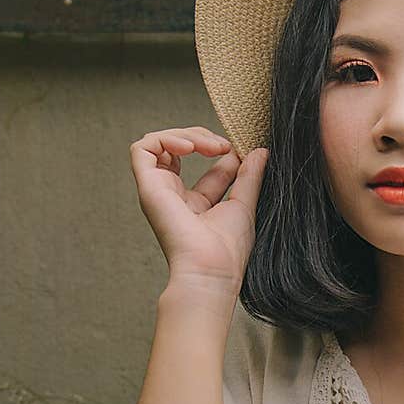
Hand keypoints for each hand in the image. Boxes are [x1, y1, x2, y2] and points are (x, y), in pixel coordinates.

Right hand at [129, 126, 267, 286]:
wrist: (211, 269)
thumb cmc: (227, 251)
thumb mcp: (244, 204)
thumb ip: (250, 177)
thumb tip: (260, 151)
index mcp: (196, 206)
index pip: (208, 169)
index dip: (224, 154)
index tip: (242, 153)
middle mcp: (174, 198)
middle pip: (179, 151)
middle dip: (203, 137)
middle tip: (224, 145)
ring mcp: (159, 192)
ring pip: (160, 145)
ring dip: (186, 135)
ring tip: (210, 145)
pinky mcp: (148, 188)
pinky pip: (144, 149)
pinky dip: (166, 138)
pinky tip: (190, 146)